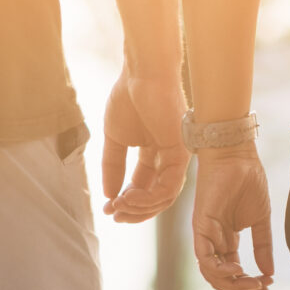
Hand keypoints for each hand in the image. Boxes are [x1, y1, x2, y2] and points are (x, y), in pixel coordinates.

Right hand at [101, 67, 186, 222]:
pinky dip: (149, 197)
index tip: (108, 208)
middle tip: (114, 214)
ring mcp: (177, 159)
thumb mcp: (115, 139)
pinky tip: (130, 196)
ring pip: (164, 198)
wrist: (140, 75)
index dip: (126, 201)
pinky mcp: (181, 155)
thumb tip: (108, 194)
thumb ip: (112, 166)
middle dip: (134, 210)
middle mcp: (168, 160)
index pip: (144, 187)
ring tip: (119, 206)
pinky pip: (169, 187)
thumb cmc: (128, 98)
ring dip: (140, 207)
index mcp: (154, 155)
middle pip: (156, 198)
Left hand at [191, 146, 274, 289]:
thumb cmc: (248, 181)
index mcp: (226, 240)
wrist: (237, 156)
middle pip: (221, 279)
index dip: (248, 285)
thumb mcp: (261, 220)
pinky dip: (220, 269)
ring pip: (211, 273)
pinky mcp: (201, 226)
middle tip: (261, 289)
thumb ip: (262, 246)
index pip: (233, 273)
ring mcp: (206, 235)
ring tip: (252, 282)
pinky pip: (205, 257)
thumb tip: (268, 272)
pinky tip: (239, 270)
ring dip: (232, 284)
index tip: (268, 285)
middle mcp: (214, 241)